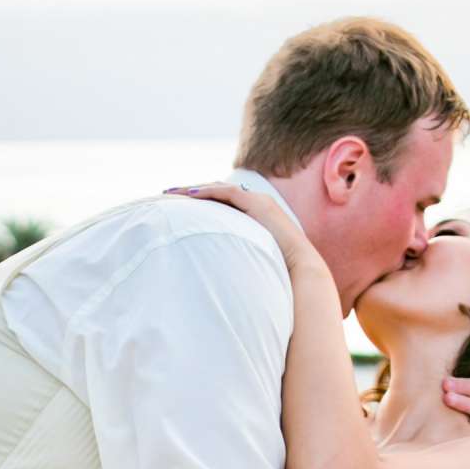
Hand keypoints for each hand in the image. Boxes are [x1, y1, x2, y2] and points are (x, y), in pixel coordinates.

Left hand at [166, 180, 324, 277]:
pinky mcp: (258, 205)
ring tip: (172, 193)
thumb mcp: (251, 264)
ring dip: (194, 190)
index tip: (178, 207)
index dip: (200, 203)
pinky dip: (208, 193)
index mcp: (255, 217)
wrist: (302, 272)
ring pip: (220, 189)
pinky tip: (189, 195)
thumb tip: (216, 278)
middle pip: (218, 192)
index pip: (223, 203)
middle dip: (191, 192)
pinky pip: (228, 193)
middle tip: (167, 195)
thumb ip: (236, 262)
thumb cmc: (279, 276)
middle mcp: (257, 204)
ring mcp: (259, 202)